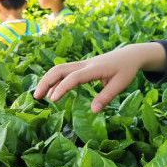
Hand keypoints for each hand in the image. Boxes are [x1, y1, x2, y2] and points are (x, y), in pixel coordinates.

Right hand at [33, 42, 165, 112]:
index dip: (62, 88)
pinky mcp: (82, 66)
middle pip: (60, 69)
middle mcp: (86, 64)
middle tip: (36, 97)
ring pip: (60, 69)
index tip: (53, 100)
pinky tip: (53, 93)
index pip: (74, 77)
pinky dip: (56, 81)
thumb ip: (107, 97)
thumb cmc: (126, 70)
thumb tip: (93, 111)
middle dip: (46, 81)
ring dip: (48, 80)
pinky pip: (66, 72)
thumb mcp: (121, 84)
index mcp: (95, 69)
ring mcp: (83, 64)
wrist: (129, 55)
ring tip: (39, 96)